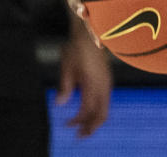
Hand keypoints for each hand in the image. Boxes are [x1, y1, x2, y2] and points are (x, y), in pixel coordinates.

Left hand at [56, 21, 112, 136]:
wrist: (91, 30)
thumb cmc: (77, 47)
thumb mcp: (67, 66)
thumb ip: (65, 87)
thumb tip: (59, 104)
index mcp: (93, 83)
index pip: (87, 110)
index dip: (77, 120)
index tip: (67, 125)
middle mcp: (103, 85)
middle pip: (102, 114)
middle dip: (91, 127)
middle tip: (80, 135)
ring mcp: (107, 81)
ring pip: (106, 107)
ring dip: (95, 119)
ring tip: (84, 125)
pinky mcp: (107, 78)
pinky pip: (106, 99)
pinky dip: (99, 109)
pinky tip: (89, 109)